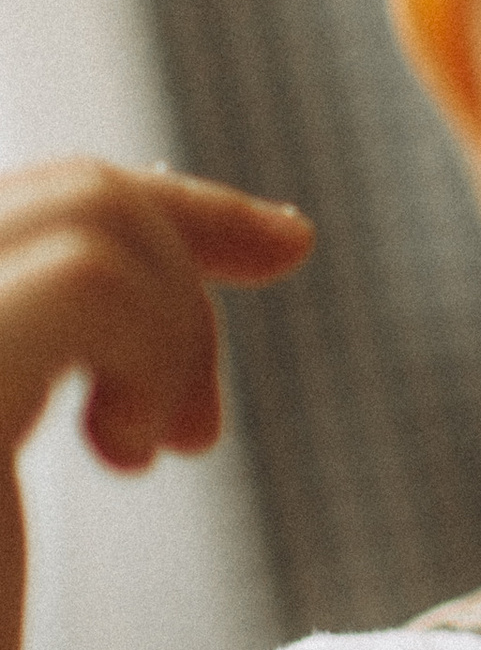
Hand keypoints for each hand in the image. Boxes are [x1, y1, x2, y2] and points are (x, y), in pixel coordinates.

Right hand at [0, 160, 311, 649]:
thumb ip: (16, 386)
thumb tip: (135, 313)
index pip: (29, 210)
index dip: (164, 206)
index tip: (284, 240)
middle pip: (65, 196)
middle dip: (197, 240)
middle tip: (234, 360)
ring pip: (93, 221)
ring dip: (175, 328)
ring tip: (156, 453)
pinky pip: (94, 283)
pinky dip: (157, 350)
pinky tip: (138, 451)